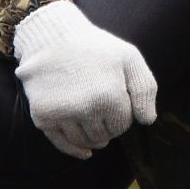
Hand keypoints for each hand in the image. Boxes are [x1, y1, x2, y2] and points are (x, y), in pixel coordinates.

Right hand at [13, 1, 157, 158]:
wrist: (51, 36)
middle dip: (106, 126)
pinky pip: (62, 144)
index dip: (121, 114)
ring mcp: (61, 114)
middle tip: (100, 106)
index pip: (122, 125)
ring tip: (90, 116)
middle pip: (104, 137)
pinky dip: (74, 149)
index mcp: (110, 95)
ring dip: (91, 136)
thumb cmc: (95, 47)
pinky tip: (85, 152)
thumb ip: (145, 89)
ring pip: (84, 142)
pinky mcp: (42, 116)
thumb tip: (147, 120)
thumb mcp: (129, 58)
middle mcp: (85, 108)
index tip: (114, 99)